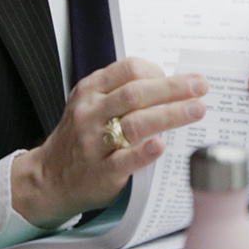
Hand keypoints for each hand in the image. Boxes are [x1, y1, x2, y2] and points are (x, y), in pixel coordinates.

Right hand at [10, 58, 207, 227]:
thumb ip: (120, 94)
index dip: (158, 72)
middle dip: (173, 88)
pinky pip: (124, 160)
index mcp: (91, 91)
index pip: (128, 70)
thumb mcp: (90, 106)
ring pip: (135, 123)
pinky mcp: (101, 172)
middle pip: (136, 94)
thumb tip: (170, 86)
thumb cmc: (79, 139)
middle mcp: (91, 113)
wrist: (48, 178)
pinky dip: (143, 152)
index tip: (182, 79)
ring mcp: (94, 142)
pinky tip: (162, 145)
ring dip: (170, 115)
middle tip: (201, 87)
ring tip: (196, 110)